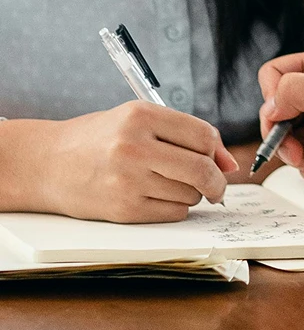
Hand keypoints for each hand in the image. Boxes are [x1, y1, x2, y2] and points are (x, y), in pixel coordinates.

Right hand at [36, 103, 237, 222]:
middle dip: (217, 181)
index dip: (219, 152)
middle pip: (200, 169)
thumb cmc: (101, 138)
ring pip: (189, 194)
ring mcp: (127, 180)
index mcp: (141, 116)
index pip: (203, 136)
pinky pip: (172, 213)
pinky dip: (177, 208)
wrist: (47, 163)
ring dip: (192, 194)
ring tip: (173, 185)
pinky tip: (160, 197)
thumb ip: (184, 134)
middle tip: (217, 186)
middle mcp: (134, 146)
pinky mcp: (121, 209)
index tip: (222, 162)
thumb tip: (230, 164)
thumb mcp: (139, 120)